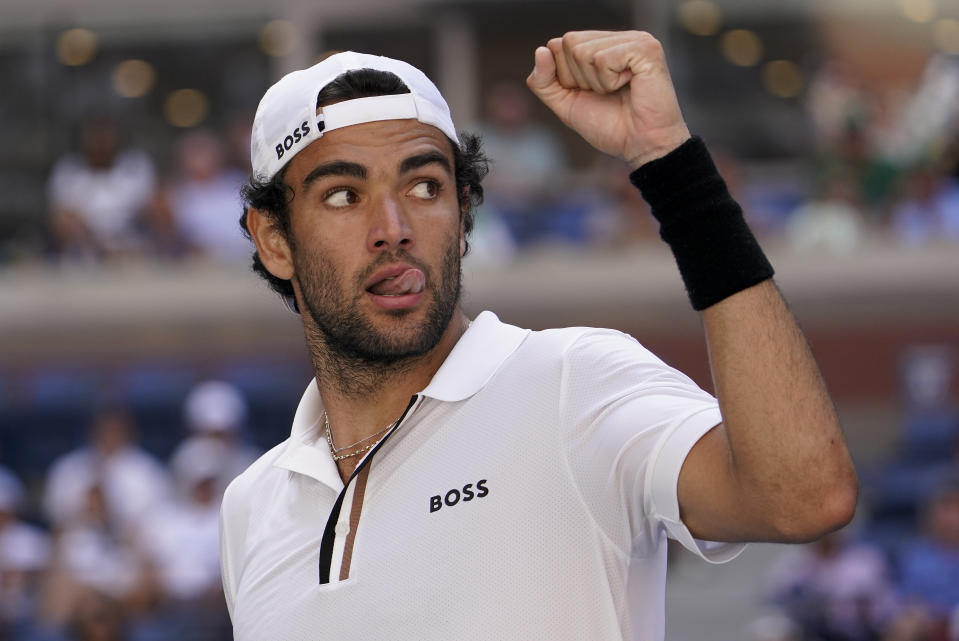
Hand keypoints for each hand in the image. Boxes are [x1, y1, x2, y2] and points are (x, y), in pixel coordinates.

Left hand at [526, 30, 690, 168]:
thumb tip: (540, 50)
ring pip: (584, 51)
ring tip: (619, 91)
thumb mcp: (566, 104)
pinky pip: (603, 59)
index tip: (591, 93)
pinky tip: (630, 86)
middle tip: (607, 93)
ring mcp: (634, 39)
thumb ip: (544, 81)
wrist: (641, 146)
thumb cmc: (610, 126)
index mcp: (601, 44)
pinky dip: (609, 82)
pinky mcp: (645, 48)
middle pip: (569, 43)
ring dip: (596, 82)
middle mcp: (617, 37)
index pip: (558, 45)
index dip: (565, 76)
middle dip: (579, 78)